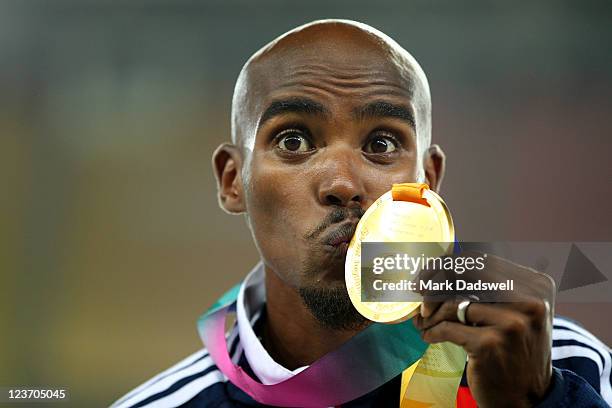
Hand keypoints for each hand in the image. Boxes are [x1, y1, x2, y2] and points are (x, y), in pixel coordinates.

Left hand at [413, 254, 555, 407]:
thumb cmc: (515, 350)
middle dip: (435, 284)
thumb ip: (488, 287)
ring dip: (431, 314)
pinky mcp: (489, 345)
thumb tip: (439, 267)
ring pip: (453, 303)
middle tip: (419, 295)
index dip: (448, 265)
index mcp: (536, 286)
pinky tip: (429, 336)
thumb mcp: (516, 312)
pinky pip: (446, 328)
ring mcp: (511, 324)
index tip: (427, 275)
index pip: (482, 261)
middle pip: (465, 277)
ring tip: (424, 323)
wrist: (529, 399)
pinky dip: (432, 331)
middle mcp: (529, 302)